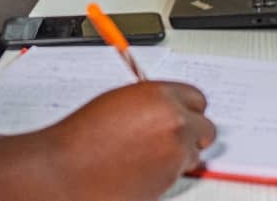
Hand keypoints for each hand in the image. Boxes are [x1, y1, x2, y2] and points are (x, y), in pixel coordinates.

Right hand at [46, 82, 214, 200]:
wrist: (70, 168)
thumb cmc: (85, 135)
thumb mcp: (119, 101)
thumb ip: (150, 101)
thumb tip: (164, 107)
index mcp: (160, 96)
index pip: (196, 98)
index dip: (188, 107)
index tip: (184, 112)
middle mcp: (174, 123)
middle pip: (206, 127)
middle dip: (193, 131)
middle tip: (175, 135)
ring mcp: (174, 154)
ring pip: (195, 153)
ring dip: (180, 153)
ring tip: (149, 153)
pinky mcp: (170, 180)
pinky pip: (179, 172)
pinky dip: (167, 171)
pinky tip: (143, 166)